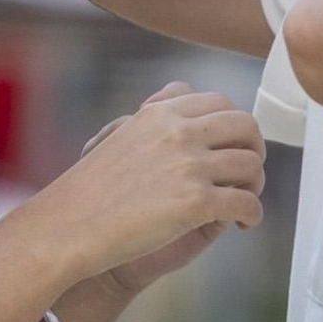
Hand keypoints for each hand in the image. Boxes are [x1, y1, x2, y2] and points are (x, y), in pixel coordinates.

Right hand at [83, 84, 241, 296]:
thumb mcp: (117, 135)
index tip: (232, 147)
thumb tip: (181, 93)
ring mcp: (189, 166)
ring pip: (251, 165)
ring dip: (254, 185)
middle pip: (245, 127)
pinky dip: (252, 215)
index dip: (235, 126)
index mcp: (160, 114)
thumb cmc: (90, 191)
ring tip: (241, 204)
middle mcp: (178, 132)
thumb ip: (152, 115)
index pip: (220, 102)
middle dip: (254, 150)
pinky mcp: (195, 202)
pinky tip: (241, 224)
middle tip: (245, 175)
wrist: (68, 228)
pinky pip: (246, 202)